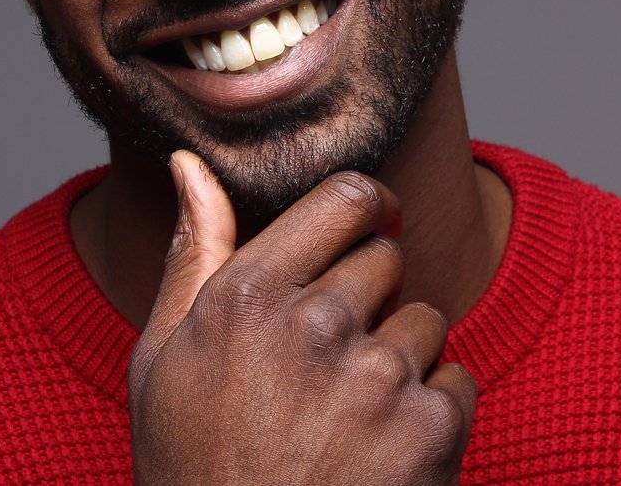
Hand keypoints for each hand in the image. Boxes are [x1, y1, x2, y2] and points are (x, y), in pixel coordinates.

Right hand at [127, 150, 476, 485]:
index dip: (367, 210)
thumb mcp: (163, 361)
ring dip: (403, 357)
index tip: (375, 227)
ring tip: (351, 419)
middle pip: (387, 258)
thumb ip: (193, 253)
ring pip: (427, 319)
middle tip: (334, 364)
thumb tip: (191, 165)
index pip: (345, 197)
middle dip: (372, 297)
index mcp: (247, 294)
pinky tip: (382, 454)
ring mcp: (376, 377)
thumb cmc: (194, 471)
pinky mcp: (428, 429)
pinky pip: (458, 380)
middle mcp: (314, 323)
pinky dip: (434, 412)